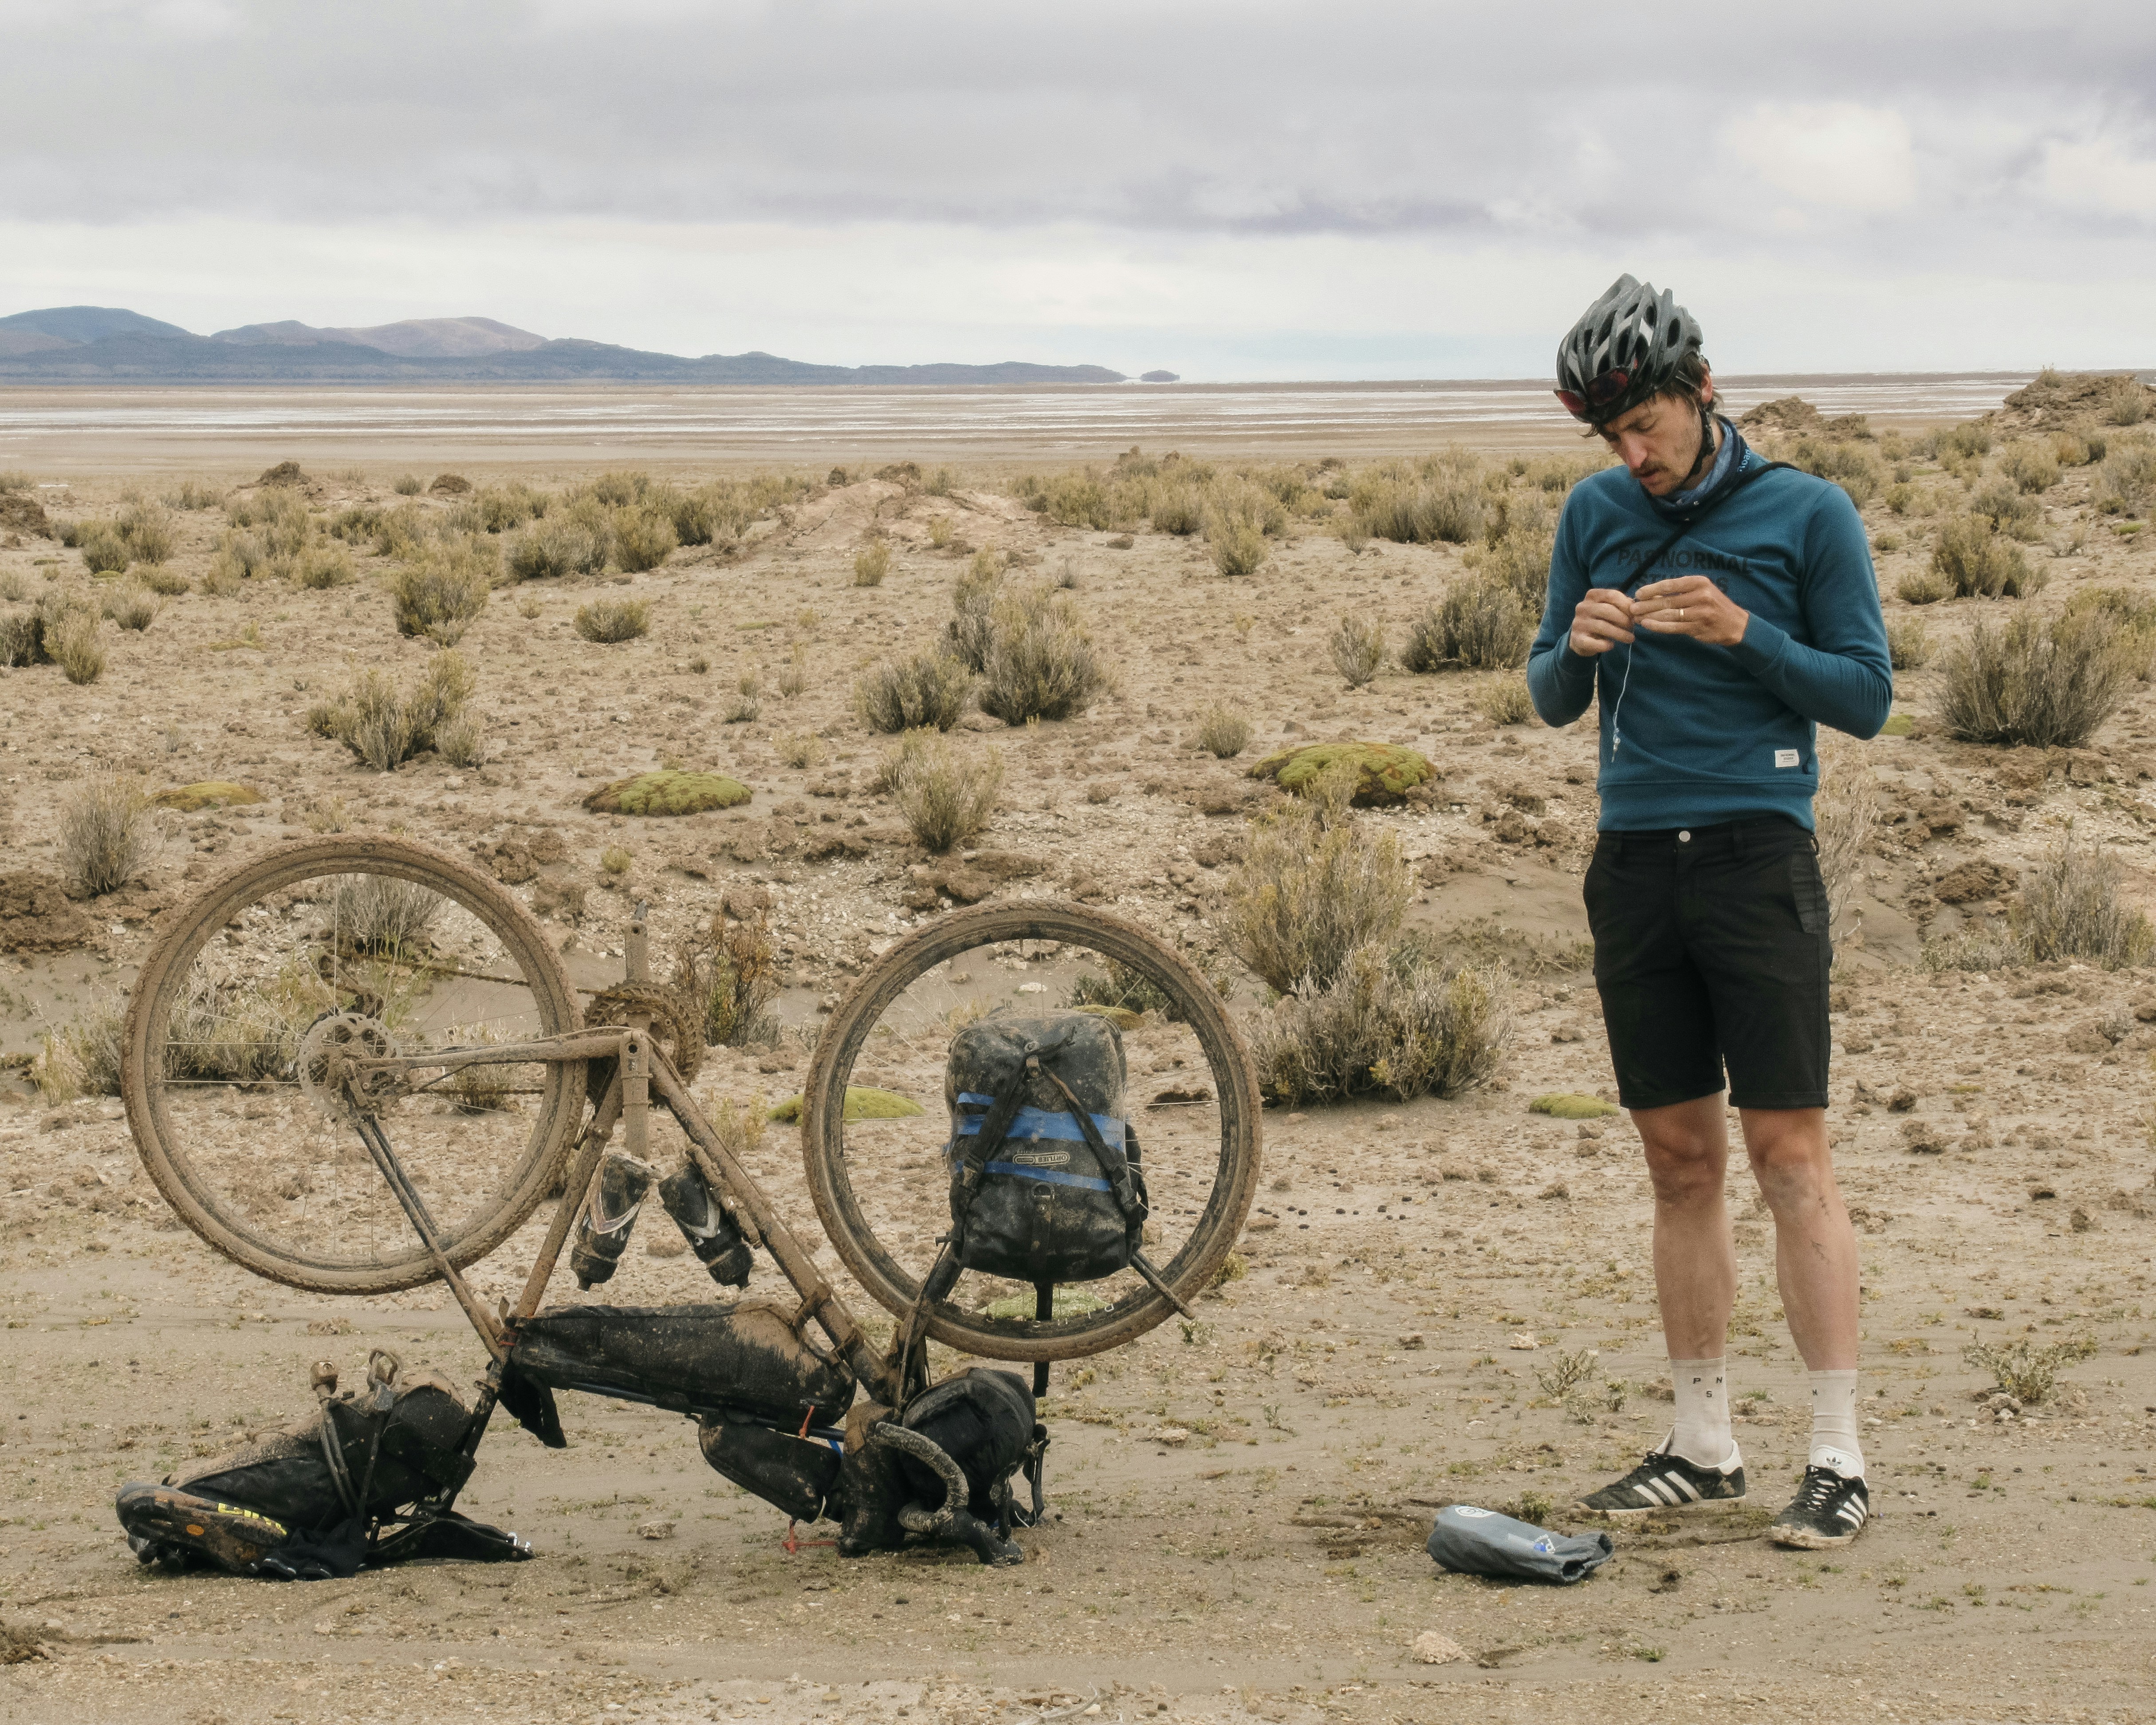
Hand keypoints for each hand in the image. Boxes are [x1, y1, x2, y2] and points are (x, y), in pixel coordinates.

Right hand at [1567, 586, 1635, 656]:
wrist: (1580, 638)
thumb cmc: (1599, 620)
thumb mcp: (1608, 608)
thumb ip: (1621, 604)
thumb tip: (1633, 606)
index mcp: (1592, 596)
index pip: (1612, 595)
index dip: (1626, 605)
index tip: (1634, 614)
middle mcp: (1583, 607)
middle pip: (1607, 610)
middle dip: (1624, 619)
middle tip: (1632, 627)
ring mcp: (1578, 623)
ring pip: (1602, 626)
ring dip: (1620, 633)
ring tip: (1630, 638)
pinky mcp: (1577, 639)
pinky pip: (1593, 642)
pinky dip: (1605, 645)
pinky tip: (1611, 645)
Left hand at [1632, 575, 1748, 646]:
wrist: (1734, 623)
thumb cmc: (1712, 604)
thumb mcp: (1700, 591)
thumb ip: (1679, 591)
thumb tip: (1651, 593)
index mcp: (1699, 582)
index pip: (1670, 584)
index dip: (1652, 589)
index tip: (1638, 594)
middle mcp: (1701, 595)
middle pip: (1667, 600)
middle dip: (1647, 605)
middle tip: (1632, 608)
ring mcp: (1700, 612)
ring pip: (1669, 614)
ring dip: (1650, 616)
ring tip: (1636, 617)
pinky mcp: (1698, 627)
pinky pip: (1673, 627)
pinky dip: (1658, 626)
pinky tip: (1647, 625)